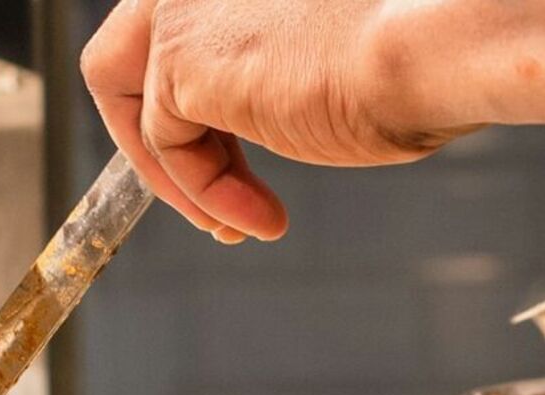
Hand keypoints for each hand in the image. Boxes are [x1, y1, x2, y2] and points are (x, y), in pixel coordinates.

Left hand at [81, 0, 469, 242]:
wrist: (426, 55)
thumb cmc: (406, 56)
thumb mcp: (315, 57)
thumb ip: (260, 71)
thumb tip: (230, 115)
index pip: (168, 34)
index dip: (183, 103)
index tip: (222, 155)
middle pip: (118, 61)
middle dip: (156, 143)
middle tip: (205, 196)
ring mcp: (179, 12)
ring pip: (137, 113)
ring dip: (185, 183)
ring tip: (239, 224)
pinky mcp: (178, 62)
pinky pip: (167, 148)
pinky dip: (205, 194)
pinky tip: (257, 219)